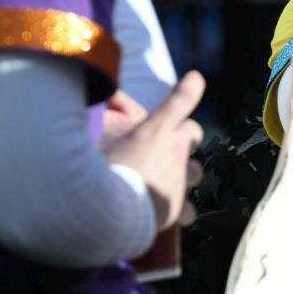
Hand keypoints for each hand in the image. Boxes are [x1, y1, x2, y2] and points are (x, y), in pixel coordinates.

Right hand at [104, 71, 205, 229]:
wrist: (111, 212)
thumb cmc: (101, 172)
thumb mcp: (96, 142)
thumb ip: (103, 122)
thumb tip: (102, 105)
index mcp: (155, 130)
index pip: (180, 101)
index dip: (188, 90)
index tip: (195, 79)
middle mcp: (174, 151)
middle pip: (194, 132)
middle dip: (184, 136)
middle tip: (167, 143)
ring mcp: (180, 179)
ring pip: (196, 170)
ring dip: (185, 172)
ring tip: (168, 179)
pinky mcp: (178, 206)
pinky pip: (190, 210)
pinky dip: (182, 210)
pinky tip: (171, 213)